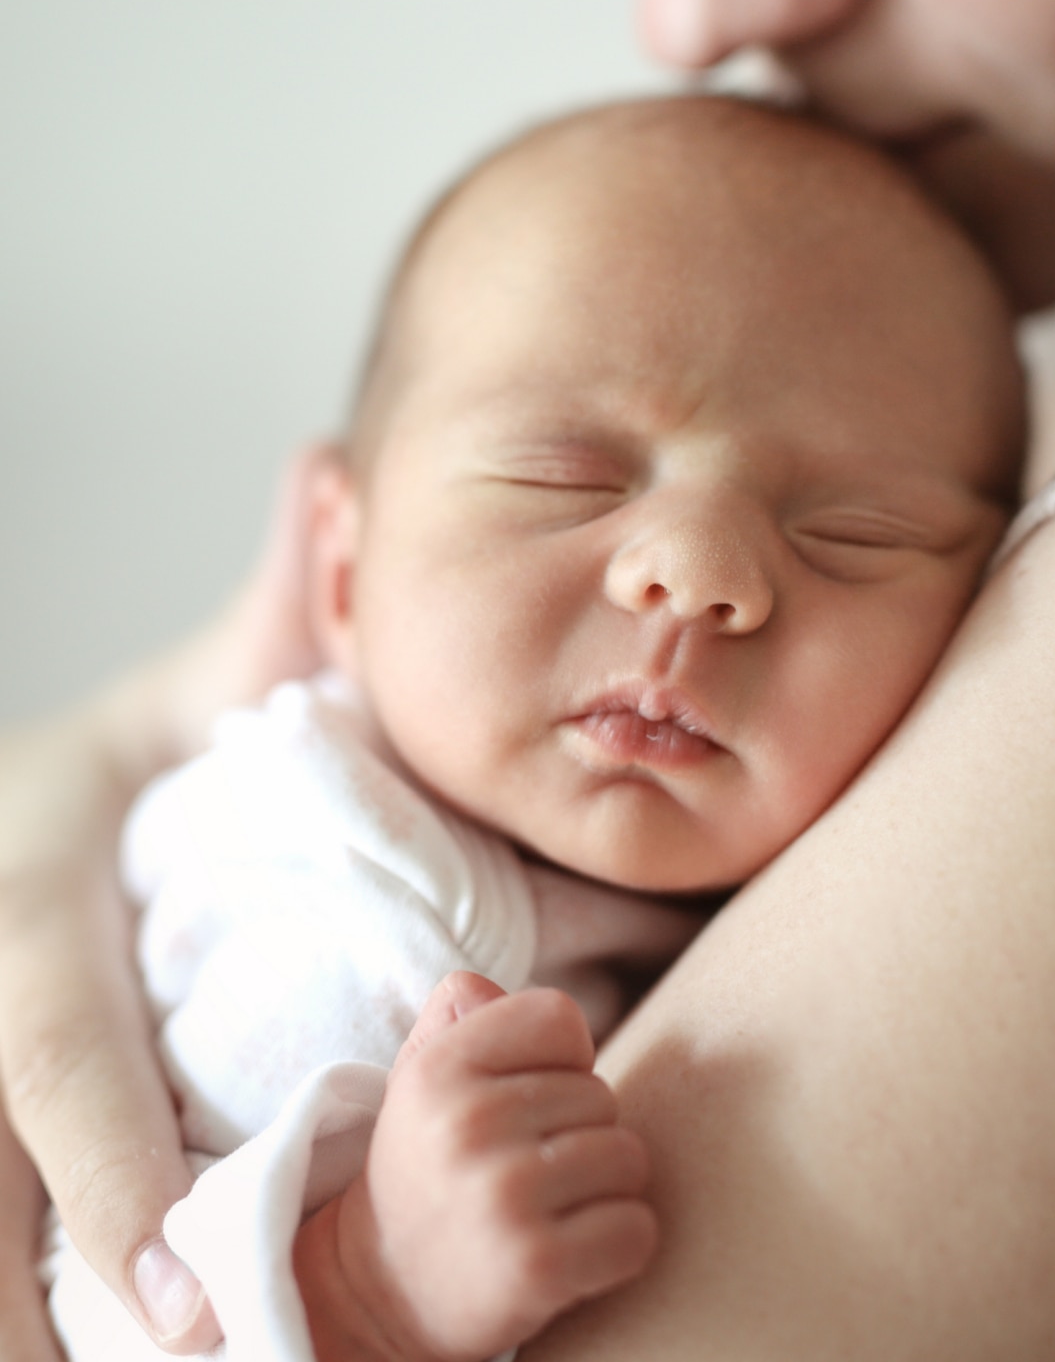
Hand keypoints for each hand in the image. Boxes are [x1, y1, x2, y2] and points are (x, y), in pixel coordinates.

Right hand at [0, 445, 337, 1352]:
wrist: (37, 806)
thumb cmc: (136, 764)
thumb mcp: (190, 688)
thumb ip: (275, 609)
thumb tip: (331, 474)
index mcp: (28, 887)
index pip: (49, 1042)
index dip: (109, 1168)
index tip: (188, 1293)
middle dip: (41, 1306)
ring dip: (30, 1322)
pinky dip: (27, 1282)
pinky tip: (94, 1355)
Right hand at [297, 973, 657, 1361]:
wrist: (381, 1295)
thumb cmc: (428, 1167)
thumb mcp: (423, 1080)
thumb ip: (460, 1016)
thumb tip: (480, 986)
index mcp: (439, 1067)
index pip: (561, 1017)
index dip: (561, 1059)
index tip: (526, 1100)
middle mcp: (467, 1124)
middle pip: (602, 1094)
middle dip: (580, 1134)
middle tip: (525, 1171)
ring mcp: (502, 1196)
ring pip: (628, 1157)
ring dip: (604, 1190)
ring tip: (548, 1210)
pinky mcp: (536, 1265)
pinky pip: (637, 1228)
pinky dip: (620, 1245)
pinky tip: (571, 1255)